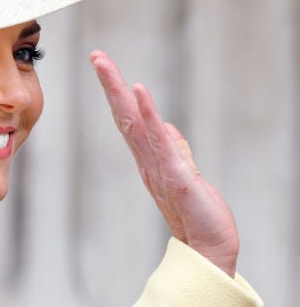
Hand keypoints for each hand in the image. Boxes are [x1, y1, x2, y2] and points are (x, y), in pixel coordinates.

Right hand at [89, 50, 238, 276]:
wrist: (209, 250)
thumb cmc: (200, 217)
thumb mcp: (188, 176)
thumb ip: (177, 152)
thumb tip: (170, 128)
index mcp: (150, 161)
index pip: (130, 121)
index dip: (117, 92)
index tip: (104, 65)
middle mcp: (148, 162)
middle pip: (124, 117)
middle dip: (110, 85)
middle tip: (96, 55)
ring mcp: (159, 168)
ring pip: (134, 124)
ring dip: (120, 92)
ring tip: (106, 66)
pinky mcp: (175, 175)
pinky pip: (159, 141)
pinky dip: (147, 115)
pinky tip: (139, 92)